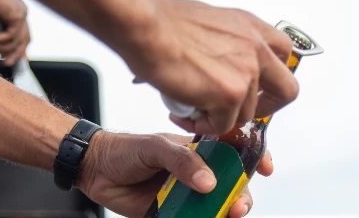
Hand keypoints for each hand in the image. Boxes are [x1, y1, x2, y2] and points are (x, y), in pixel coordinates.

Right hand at [0, 0, 28, 65]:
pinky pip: (12, 35)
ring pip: (18, 40)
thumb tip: (4, 53)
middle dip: (16, 54)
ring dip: (1, 45)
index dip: (20, 50)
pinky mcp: (18, 14)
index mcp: (14, 13)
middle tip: (7, 63)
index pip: (23, 35)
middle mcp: (20, 12)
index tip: (16, 61)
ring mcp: (21, 12)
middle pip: (25, 39)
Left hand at [76, 132, 273, 216]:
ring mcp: (184, 196)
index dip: (253, 160)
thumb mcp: (155, 147)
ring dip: (222, 215)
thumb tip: (208, 181)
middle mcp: (194, 174)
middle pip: (229, 188)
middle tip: (237, 207)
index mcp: (196, 152)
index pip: (233, 154)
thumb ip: (182, 161)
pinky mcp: (170, 215)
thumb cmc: (123, 150)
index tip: (265, 169)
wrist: (93, 170)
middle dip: (240, 198)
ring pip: (213, 209)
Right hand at [109, 0, 296, 133]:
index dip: (271, 76)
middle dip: (266, 107)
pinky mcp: (229, 95)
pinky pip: (222, 124)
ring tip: (192, 108)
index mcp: (251, 27)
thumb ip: (225, 44)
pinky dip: (203, 125)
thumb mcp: (209, 24)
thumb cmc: (162, 22)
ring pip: (246, 114)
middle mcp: (255, 47)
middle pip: (286, 90)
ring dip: (220, 116)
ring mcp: (246, 72)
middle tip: (240, 110)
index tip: (256, 87)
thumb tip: (220, 62)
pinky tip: (183, 114)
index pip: (282, 54)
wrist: (145, 27)